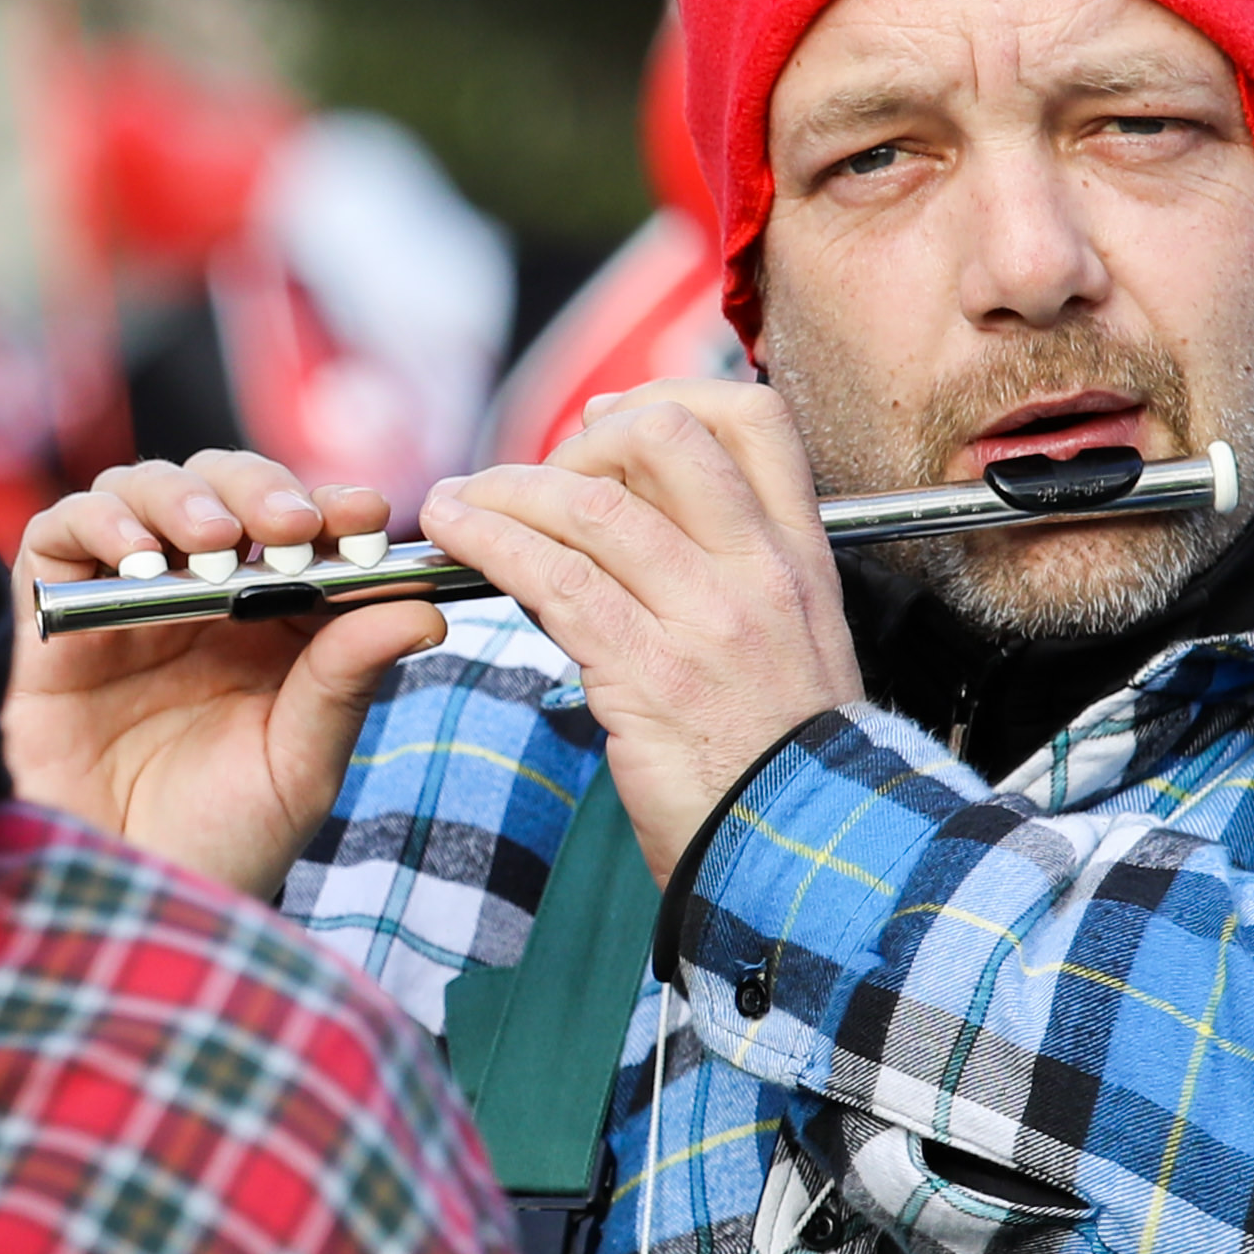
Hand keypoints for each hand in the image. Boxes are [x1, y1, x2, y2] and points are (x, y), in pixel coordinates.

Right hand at [6, 448, 446, 898]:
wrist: (127, 899)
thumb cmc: (220, 840)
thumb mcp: (299, 762)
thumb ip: (346, 678)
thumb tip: (424, 611)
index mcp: (266, 623)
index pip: (299, 529)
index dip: (331, 506)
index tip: (364, 516)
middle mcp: (191, 598)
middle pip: (220, 488)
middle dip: (260, 489)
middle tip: (290, 527)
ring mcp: (118, 601)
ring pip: (140, 490)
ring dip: (183, 496)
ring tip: (214, 541)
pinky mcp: (47, 619)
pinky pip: (58, 534)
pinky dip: (98, 522)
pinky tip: (140, 559)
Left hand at [418, 380, 863, 886]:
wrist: (800, 855)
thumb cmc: (772, 757)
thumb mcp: (780, 643)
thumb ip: (719, 572)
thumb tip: (619, 510)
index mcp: (798, 555)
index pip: (751, 416)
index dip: (664, 398)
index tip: (603, 425)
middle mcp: (761, 572)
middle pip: (666, 438)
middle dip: (575, 444)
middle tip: (528, 482)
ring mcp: (710, 622)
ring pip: (592, 508)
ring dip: (503, 493)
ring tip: (453, 506)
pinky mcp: (651, 676)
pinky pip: (555, 580)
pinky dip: (490, 545)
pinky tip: (454, 539)